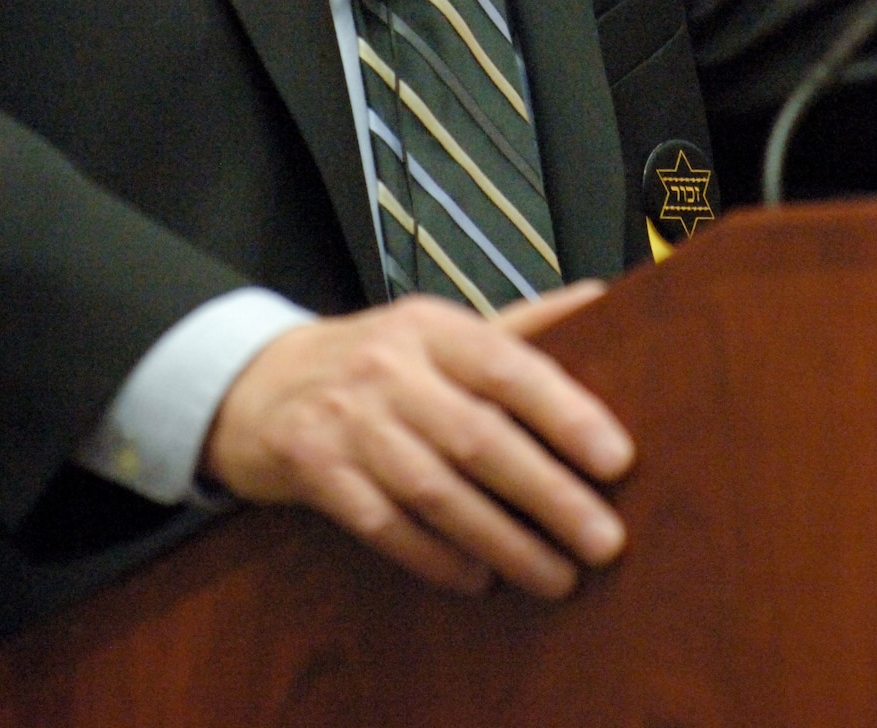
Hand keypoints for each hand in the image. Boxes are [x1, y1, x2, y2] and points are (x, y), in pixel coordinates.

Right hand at [201, 281, 633, 598]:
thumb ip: (518, 325)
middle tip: (603, 539)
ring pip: (434, 489)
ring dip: (501, 540)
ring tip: (556, 575)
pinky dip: (433, 555)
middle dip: (547, 493)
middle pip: (477, 436)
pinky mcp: (314, 469)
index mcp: (431, 327)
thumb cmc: (374, 359)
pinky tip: (479, 579)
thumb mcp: (437, 330)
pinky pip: (382, 523)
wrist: (260, 382)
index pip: (507, 365)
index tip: (616, 458)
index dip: (565, 411)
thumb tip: (602, 297)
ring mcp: (347, 420)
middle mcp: (389, 368)